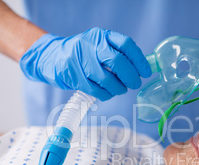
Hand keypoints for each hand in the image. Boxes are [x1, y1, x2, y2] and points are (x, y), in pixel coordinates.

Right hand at [20, 28, 151, 100]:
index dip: (139, 60)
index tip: (146, 72)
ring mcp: (81, 60)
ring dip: (118, 88)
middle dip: (131, 77)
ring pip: (107, 79)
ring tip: (120, 89)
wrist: (52, 56)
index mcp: (102, 36)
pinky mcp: (73, 75)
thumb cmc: (83, 54)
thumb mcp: (99, 45)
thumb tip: (140, 68)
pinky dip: (106, 94)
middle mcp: (91, 45)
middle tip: (135, 84)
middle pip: (118, 62)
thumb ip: (117, 53)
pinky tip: (107, 93)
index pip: (126, 45)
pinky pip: (96, 90)